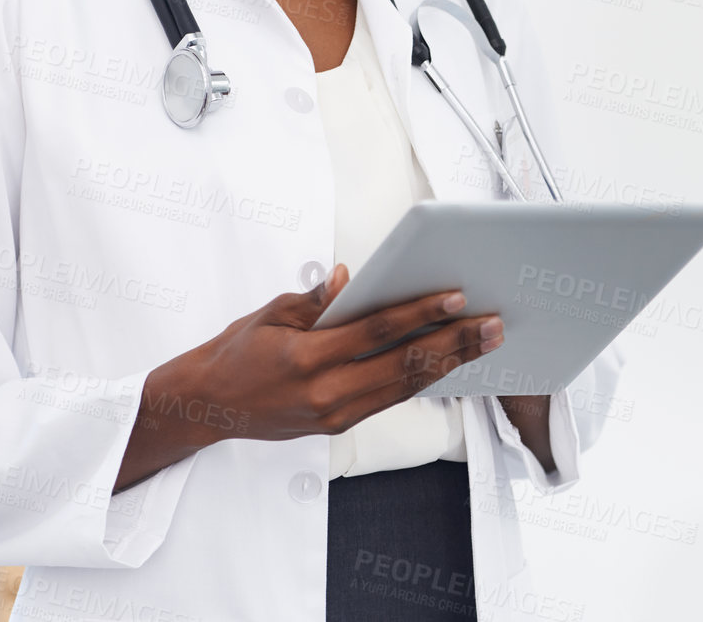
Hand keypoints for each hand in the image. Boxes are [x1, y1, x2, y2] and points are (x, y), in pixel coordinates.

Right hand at [115, 263, 501, 490]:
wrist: (210, 408)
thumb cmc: (237, 353)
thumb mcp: (268, 315)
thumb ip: (313, 300)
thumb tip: (348, 279)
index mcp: (305, 359)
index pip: (376, 331)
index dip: (420, 313)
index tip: (455, 297)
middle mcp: (326, 393)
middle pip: (403, 364)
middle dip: (454, 343)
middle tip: (492, 325)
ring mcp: (336, 414)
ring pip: (406, 386)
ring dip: (450, 363)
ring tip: (485, 343)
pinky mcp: (340, 423)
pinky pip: (392, 398)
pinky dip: (425, 379)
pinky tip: (452, 362)